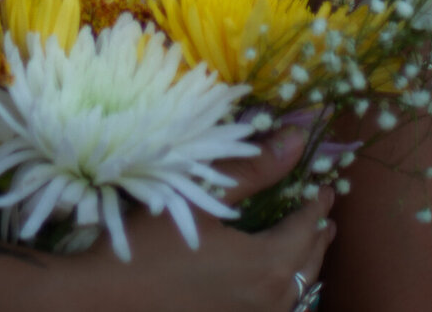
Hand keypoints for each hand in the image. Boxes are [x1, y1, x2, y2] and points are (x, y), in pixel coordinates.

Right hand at [47, 129, 335, 311]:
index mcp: (268, 267)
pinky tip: (271, 280)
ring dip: (303, 265)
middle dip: (316, 235)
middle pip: (308, 265)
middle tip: (321, 213)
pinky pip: (275, 308)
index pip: (307, 229)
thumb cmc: (151, 244)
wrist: (106, 300)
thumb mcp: (201, 198)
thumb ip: (253, 168)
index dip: (317, 204)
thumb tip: (297, 137)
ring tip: (305, 245)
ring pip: (295, 293)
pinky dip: (283, 289)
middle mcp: (271, 303)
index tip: (325, 186)